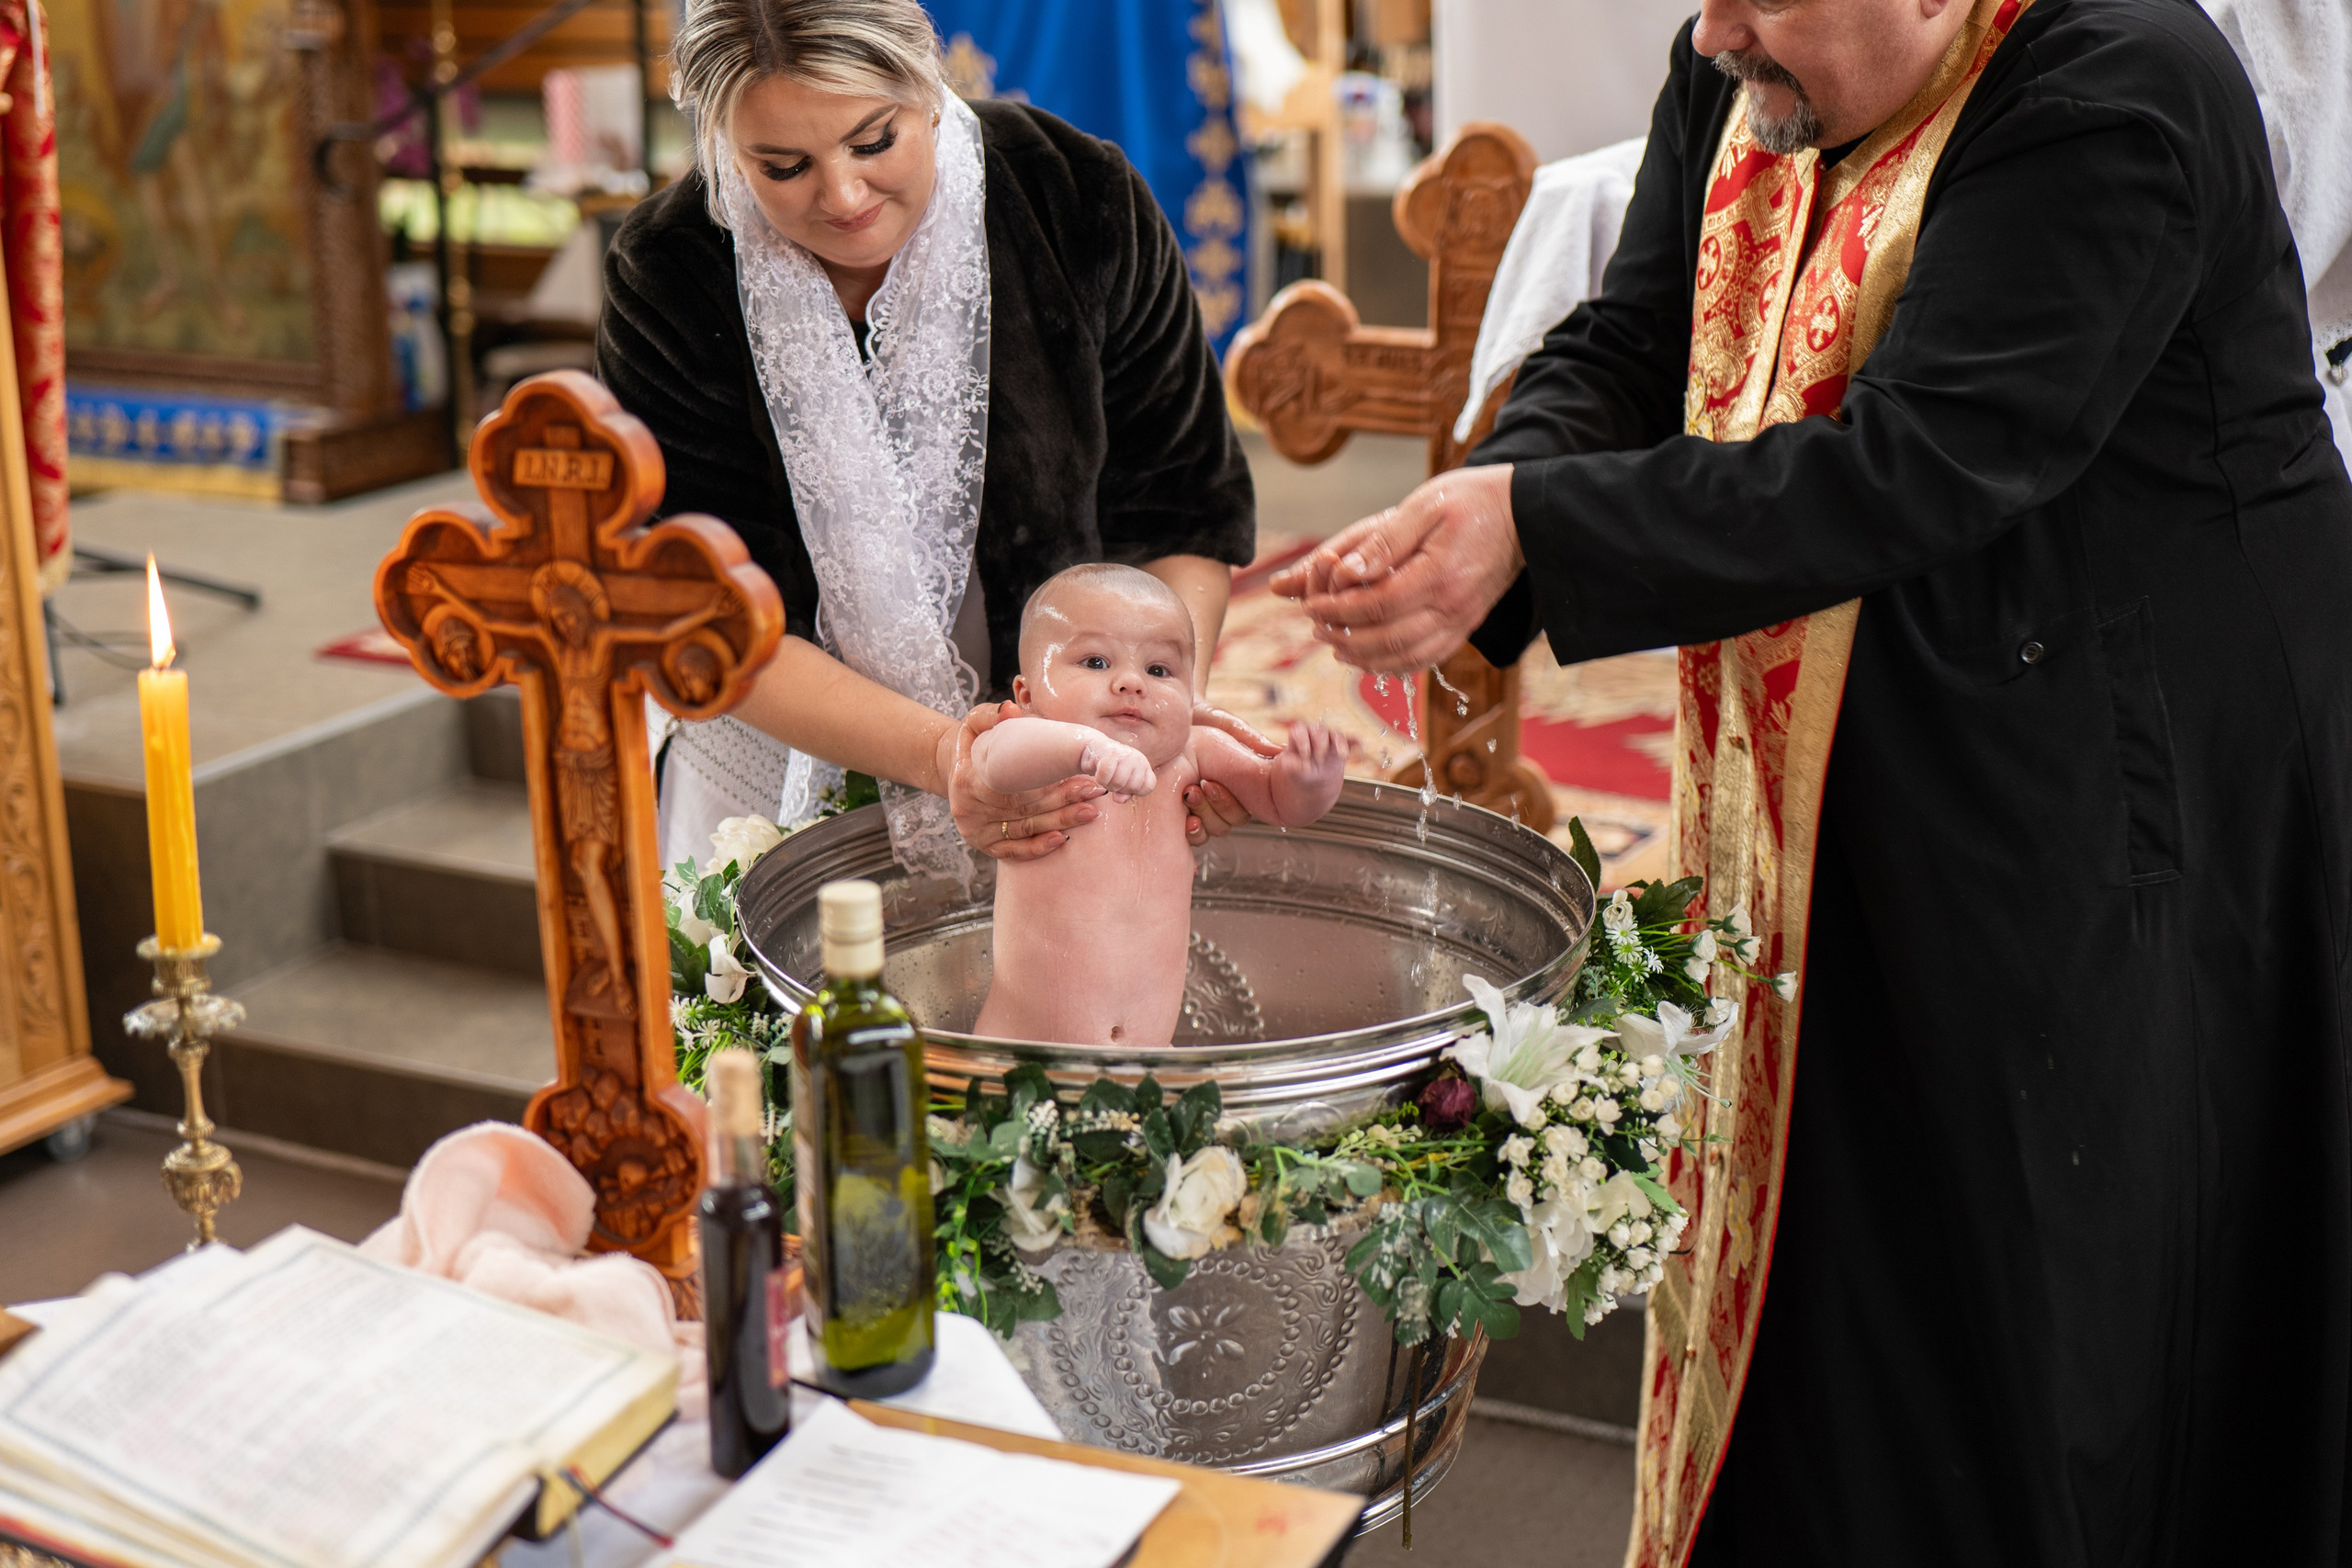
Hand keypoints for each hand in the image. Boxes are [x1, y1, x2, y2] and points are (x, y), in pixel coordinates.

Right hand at [945, 703, 1105, 860]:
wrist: (955, 772)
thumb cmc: (972, 745)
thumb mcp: (973, 725)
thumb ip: (989, 716)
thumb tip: (1010, 709)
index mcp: (967, 780)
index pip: (1013, 786)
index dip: (1047, 782)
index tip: (1078, 773)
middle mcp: (970, 810)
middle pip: (1025, 808)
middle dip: (1063, 801)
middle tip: (1093, 791)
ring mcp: (977, 831)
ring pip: (1026, 829)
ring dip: (1061, 822)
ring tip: (1089, 811)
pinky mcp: (984, 845)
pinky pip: (1014, 851)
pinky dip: (1039, 847)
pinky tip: (1062, 838)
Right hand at [1079, 735, 1156, 799]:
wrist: (1096, 750)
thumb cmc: (1112, 769)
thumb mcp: (1122, 784)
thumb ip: (1125, 795)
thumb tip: (1120, 799)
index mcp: (1144, 766)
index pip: (1148, 787)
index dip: (1135, 791)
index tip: (1126, 786)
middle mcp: (1138, 759)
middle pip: (1133, 787)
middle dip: (1120, 789)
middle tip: (1113, 780)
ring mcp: (1125, 755)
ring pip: (1119, 782)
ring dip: (1109, 784)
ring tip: (1107, 777)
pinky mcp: (1110, 752)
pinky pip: (1106, 773)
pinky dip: (1100, 778)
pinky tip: (1099, 773)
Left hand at [1183, 701, 1273, 846]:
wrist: (1174, 722)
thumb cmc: (1204, 720)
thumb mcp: (1228, 726)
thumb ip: (1253, 740)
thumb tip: (1281, 750)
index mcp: (1237, 784)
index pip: (1242, 809)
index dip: (1228, 804)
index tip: (1211, 785)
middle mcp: (1221, 799)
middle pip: (1227, 823)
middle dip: (1212, 809)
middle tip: (1196, 788)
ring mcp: (1201, 808)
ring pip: (1211, 831)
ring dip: (1200, 816)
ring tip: (1186, 793)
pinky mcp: (1182, 813)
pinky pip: (1193, 836)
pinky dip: (1191, 831)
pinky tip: (1184, 819)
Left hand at [1266, 464, 1522, 671]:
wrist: (1523, 515)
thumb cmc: (1470, 501)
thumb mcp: (1423, 506)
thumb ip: (1384, 540)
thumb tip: (1344, 571)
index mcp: (1439, 575)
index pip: (1377, 606)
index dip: (1338, 610)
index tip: (1311, 605)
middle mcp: (1452, 607)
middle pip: (1387, 640)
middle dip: (1344, 637)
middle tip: (1316, 626)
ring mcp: (1461, 622)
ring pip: (1405, 657)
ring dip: (1364, 657)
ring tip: (1335, 644)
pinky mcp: (1465, 627)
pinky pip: (1426, 658)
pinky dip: (1393, 664)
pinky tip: (1369, 656)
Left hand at [1271, 720, 1348, 823]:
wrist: (1314, 779)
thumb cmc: (1299, 770)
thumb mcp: (1291, 770)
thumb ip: (1290, 766)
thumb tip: (1293, 762)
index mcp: (1299, 736)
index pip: (1300, 729)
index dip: (1302, 740)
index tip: (1304, 755)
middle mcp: (1315, 734)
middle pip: (1319, 729)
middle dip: (1320, 743)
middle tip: (1319, 759)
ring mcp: (1331, 740)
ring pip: (1336, 734)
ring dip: (1340, 743)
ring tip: (1342, 755)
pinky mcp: (1343, 747)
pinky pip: (1352, 740)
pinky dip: (1357, 743)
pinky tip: (1361, 748)